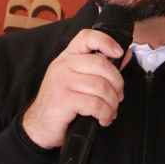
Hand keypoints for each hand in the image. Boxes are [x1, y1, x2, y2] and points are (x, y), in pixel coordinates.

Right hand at [22, 28, 129, 148]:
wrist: (39, 126)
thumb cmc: (61, 103)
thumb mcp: (78, 81)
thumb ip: (100, 69)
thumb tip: (125, 55)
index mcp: (68, 57)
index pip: (86, 37)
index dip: (106, 41)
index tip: (119, 52)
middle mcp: (63, 65)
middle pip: (101, 64)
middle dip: (117, 83)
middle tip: (118, 97)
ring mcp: (62, 81)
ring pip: (101, 86)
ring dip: (112, 102)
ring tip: (110, 111)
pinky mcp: (63, 99)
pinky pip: (94, 104)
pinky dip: (104, 114)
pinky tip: (102, 119)